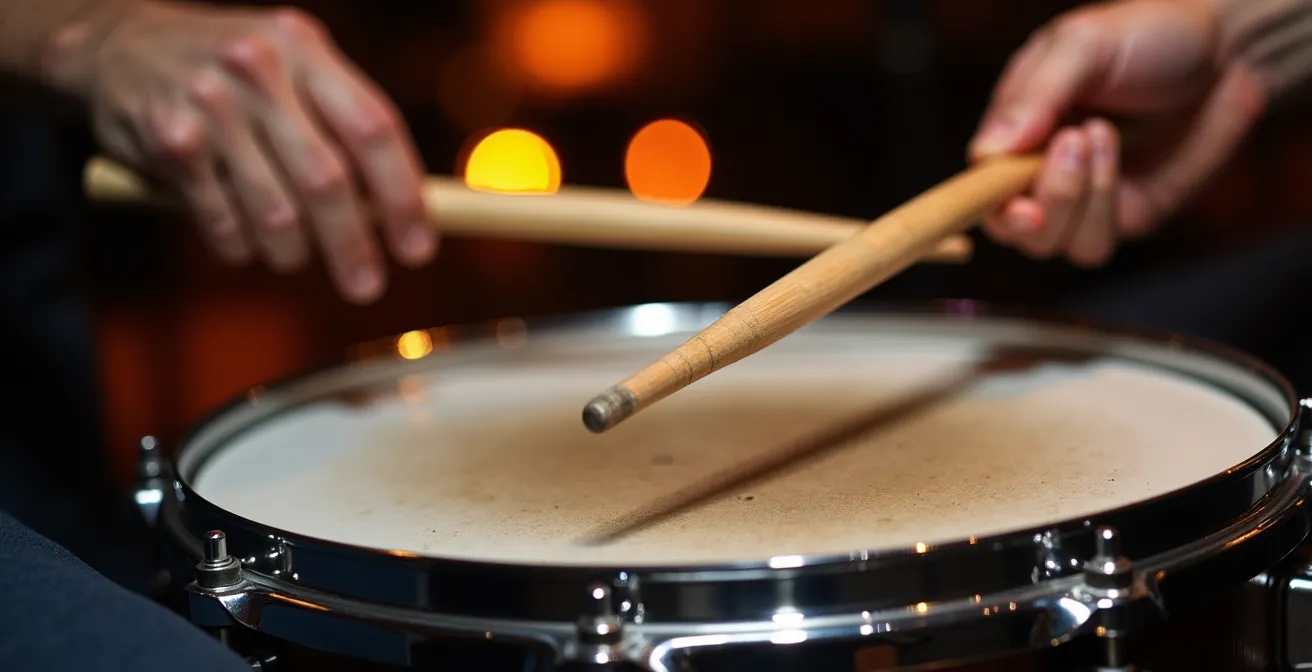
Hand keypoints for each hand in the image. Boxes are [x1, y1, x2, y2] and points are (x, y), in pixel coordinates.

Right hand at [45, 1, 436, 302]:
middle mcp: (260, 70)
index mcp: (305, 48)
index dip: (402, 196)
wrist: (119, 46)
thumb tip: (399, 212)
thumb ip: (343, 125)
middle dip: (353, 247)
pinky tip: (244, 243)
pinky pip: (225, 224)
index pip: (373, 128)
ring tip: (294, 255)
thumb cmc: (236, 73)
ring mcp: (211, 106)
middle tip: (366, 286)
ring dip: (293, 252)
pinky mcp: (172, 145)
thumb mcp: (293, 67)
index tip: (416, 248)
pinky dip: (242, 249)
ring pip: (277, 214)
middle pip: (328, 182)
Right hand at [969, 0, 1265, 266]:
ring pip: (1047, 244)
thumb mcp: (1082, 45)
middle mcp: (1039, 172)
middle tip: (1060, 153)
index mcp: (1015, 131)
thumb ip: (1033, 97)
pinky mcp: (1122, 217)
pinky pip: (1091, 243)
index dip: (981, 197)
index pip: (978, 184)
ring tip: (1096, 135)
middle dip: (1028, 206)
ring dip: (1069, 200)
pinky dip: (1099, 207)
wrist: (1228, 49)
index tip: (1002, 188)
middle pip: (1006, 227)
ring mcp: (1081, 200)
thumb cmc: (1149, 34)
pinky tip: (1113, 155)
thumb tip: (985, 152)